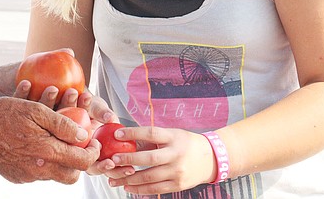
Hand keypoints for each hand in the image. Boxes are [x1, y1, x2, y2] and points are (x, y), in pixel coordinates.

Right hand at [0, 97, 99, 183]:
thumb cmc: (3, 113)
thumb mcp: (36, 110)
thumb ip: (62, 124)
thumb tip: (84, 135)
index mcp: (46, 152)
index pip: (81, 162)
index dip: (92, 152)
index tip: (93, 141)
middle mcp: (37, 169)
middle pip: (71, 176)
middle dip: (79, 162)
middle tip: (78, 145)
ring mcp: (25, 176)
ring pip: (53, 175)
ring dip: (59, 160)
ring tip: (55, 140)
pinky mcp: (15, 177)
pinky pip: (36, 173)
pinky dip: (41, 161)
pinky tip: (35, 144)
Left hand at [92, 126, 215, 193]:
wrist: (211, 159)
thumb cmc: (185, 143)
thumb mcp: (172, 134)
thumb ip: (152, 138)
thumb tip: (126, 138)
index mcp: (173, 137)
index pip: (151, 133)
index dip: (134, 133)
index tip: (118, 134)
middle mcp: (176, 154)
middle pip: (149, 158)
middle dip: (128, 159)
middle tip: (112, 160)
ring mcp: (177, 171)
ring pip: (150, 177)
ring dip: (129, 179)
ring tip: (114, 179)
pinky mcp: (178, 185)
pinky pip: (155, 189)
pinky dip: (140, 190)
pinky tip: (128, 187)